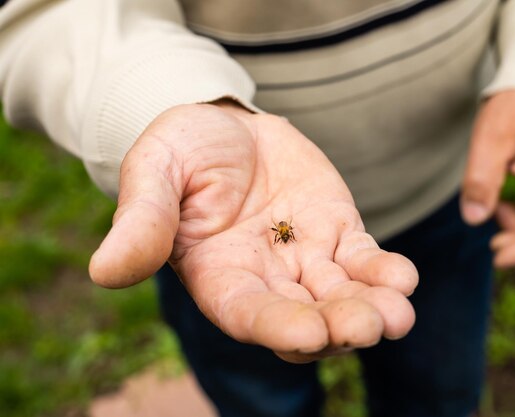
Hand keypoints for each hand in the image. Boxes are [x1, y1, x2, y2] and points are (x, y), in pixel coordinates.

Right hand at [89, 102, 417, 361]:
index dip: (278, 327)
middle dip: (337, 326)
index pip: (248, 314)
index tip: (309, 334)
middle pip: (305, 317)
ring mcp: (307, 260)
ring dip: (372, 308)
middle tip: (368, 327)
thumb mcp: (155, 172)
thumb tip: (105, 273)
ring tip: (398, 315)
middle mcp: (266, 279)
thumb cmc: (183, 150)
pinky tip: (403, 278)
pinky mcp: (338, 234)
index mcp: (218, 276)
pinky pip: (364, 260)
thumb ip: (141, 221)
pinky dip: (385, 272)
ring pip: (342, 296)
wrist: (227, 126)